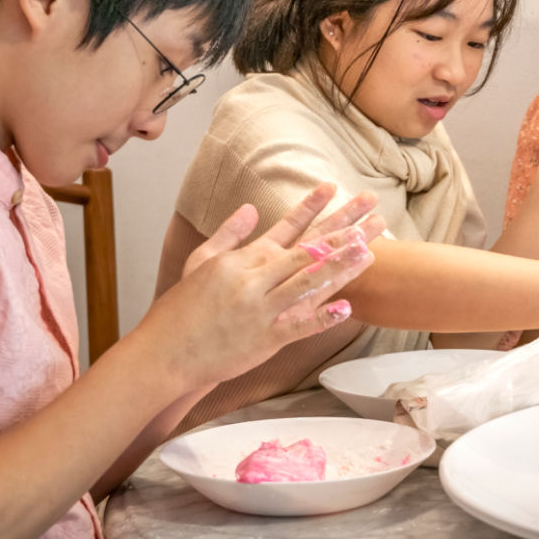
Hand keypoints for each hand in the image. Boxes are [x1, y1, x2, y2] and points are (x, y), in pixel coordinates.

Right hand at [142, 184, 378, 392]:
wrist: (166, 351)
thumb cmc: (182, 308)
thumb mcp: (199, 262)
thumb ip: (228, 234)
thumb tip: (250, 209)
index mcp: (244, 260)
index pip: (285, 226)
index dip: (311, 206)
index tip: (333, 186)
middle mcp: (256, 280)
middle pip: (308, 250)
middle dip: (343, 230)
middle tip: (371, 211)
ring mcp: (262, 309)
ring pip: (309, 282)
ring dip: (341, 265)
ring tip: (369, 250)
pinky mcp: (265, 339)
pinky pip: (299, 326)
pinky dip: (323, 317)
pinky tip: (347, 307)